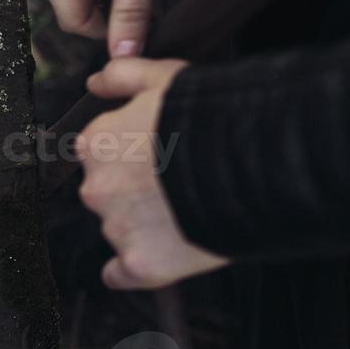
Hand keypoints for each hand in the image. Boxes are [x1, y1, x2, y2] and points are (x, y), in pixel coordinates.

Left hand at [79, 57, 228, 289]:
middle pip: (109, 194)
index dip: (134, 155)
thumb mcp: (165, 77)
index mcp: (97, 143)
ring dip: (145, 225)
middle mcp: (98, 187)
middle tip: (179, 185)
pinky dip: (133, 269)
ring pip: (120, 230)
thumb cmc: (212, 115)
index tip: (161, 157)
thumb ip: (122, 75)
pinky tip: (151, 261)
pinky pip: (124, 274)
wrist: (254, 160)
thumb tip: (95, 80)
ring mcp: (119, 228)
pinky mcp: (143, 263)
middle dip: (137, 191)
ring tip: (188, 212)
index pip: (101, 154)